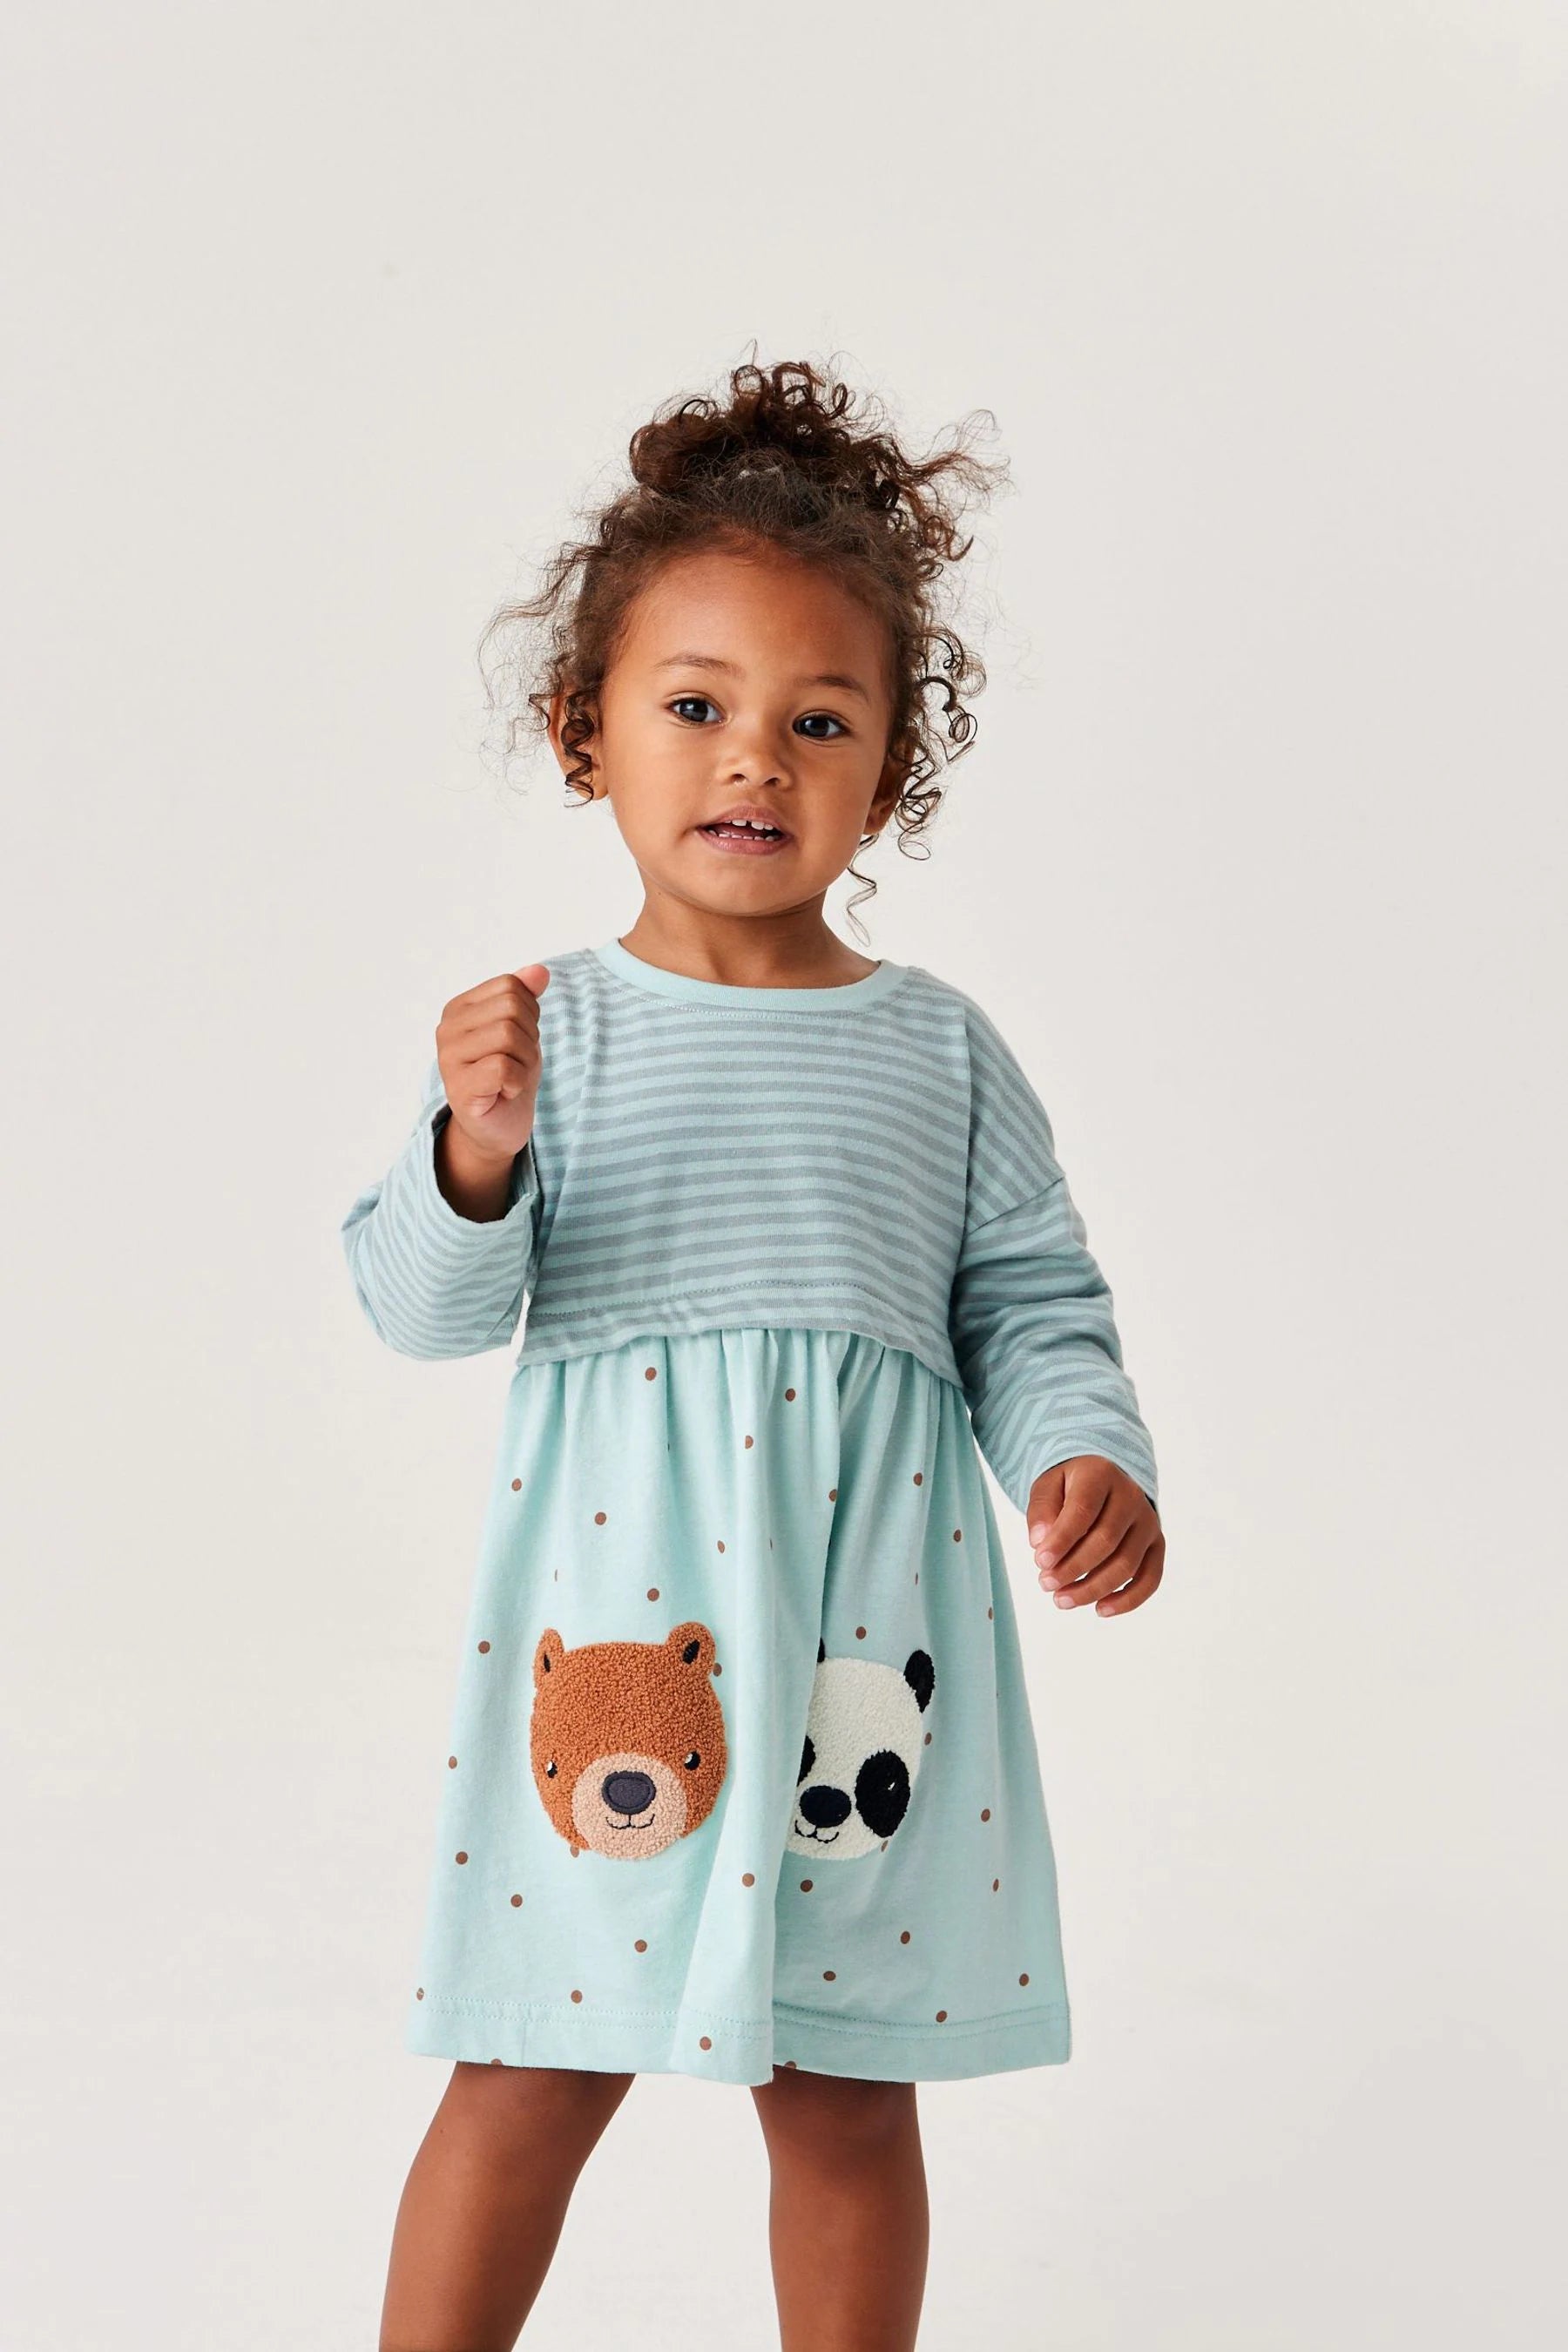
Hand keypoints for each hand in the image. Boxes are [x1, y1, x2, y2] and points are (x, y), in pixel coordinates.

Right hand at [435, 963, 550, 1163]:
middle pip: (511, 1008)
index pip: (510, 986)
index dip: (529, 1013)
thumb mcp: (523, 1029)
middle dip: (528, 1037)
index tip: (518, 1040)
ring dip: (525, 1060)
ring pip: (508, 1035)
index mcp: (459, 1007)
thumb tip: (540, 971)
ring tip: (510, 1077)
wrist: (499, 1125)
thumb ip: (526, 997)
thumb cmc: (508, 1075)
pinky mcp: (459, 1087)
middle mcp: (447, 1028)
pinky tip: (504, 1092)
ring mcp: (448, 1058)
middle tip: (516, 1063)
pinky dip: (517, 1081)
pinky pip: (503, 1068)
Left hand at [1026, 1457, 1163, 1617]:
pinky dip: (1128, 1600)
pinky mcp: (1157, 1544)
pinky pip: (1150, 1578)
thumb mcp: (1048, 1486)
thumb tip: (1040, 1543)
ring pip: (1126, 1564)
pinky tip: (1101, 1610)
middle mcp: (1131, 1496)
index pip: (1083, 1511)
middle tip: (1045, 1584)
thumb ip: (1041, 1510)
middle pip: (1106, 1541)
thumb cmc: (1069, 1486)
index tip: (1039, 1562)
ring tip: (1062, 1599)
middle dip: (1072, 1568)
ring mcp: (1148, 1522)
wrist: (1103, 1479)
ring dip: (1093, 1588)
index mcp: (1101, 1474)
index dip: (1061, 1540)